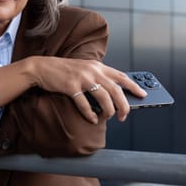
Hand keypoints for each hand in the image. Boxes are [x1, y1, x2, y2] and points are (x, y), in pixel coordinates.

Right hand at [32, 57, 146, 123]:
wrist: (42, 68)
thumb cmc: (64, 71)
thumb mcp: (84, 69)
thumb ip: (97, 77)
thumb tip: (112, 95)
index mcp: (97, 66)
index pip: (121, 76)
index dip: (134, 86)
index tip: (143, 94)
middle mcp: (92, 71)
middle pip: (116, 89)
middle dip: (124, 105)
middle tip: (125, 115)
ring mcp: (82, 78)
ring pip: (104, 97)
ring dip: (109, 111)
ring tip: (108, 117)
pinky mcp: (71, 86)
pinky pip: (85, 104)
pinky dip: (90, 114)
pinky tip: (92, 119)